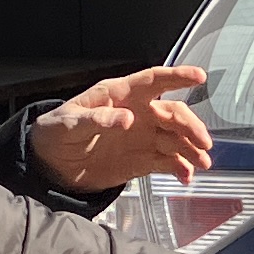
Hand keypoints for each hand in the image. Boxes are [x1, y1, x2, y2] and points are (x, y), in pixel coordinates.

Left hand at [29, 66, 213, 191]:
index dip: (177, 77)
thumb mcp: (69, 124)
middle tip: (203, 143)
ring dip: (191, 149)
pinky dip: (180, 168)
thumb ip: (97, 120)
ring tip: (201, 164)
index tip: (199, 77)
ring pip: (175, 138)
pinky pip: (167, 162)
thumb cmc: (55, 133)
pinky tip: (186, 177)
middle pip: (173, 113)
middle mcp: (137, 113)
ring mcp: (141, 137)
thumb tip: (127, 119)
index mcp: (120, 95)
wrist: (49, 165)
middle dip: (191, 126)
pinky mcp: (141, 160)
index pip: (153, 81)